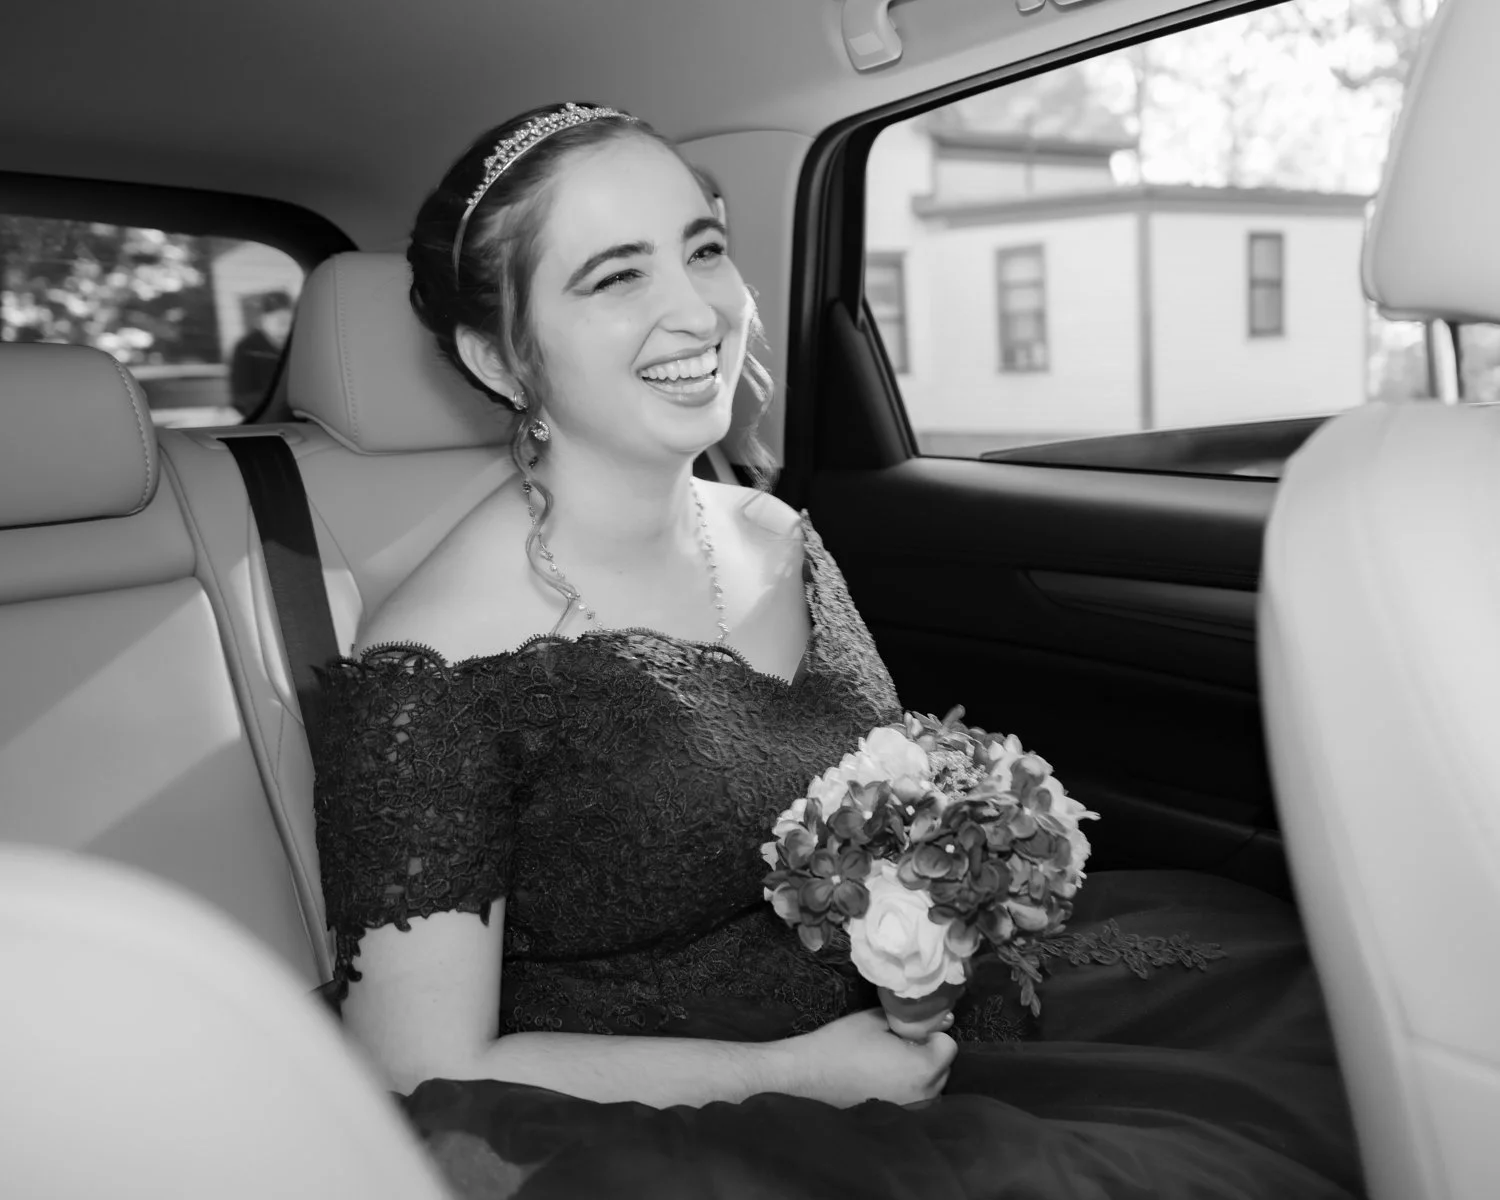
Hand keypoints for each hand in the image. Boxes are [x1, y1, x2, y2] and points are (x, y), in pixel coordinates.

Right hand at [781, 1008, 957, 1107]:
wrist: (807, 1078)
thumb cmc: (841, 1045)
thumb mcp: (876, 1020)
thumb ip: (910, 1019)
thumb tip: (939, 1019)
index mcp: (923, 1068)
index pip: (948, 1046)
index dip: (930, 1035)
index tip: (907, 1032)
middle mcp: (925, 1094)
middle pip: (943, 1067)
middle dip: (927, 1053)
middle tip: (897, 1044)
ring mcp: (912, 1110)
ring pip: (931, 1085)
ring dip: (919, 1073)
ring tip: (888, 1063)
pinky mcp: (898, 1119)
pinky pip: (916, 1099)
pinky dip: (907, 1088)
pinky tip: (882, 1080)